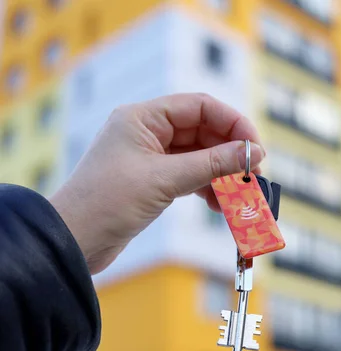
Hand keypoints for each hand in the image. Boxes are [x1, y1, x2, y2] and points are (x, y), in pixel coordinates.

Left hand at [50, 93, 264, 274]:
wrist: (72, 242)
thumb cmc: (107, 203)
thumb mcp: (165, 179)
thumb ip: (211, 164)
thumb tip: (251, 152)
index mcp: (143, 118)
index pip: (200, 106)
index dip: (233, 123)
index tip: (255, 147)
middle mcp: (148, 132)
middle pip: (203, 131)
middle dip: (231, 152)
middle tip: (254, 174)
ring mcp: (151, 157)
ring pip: (200, 156)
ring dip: (222, 173)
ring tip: (241, 193)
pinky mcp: (153, 181)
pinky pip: (191, 176)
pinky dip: (208, 188)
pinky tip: (221, 204)